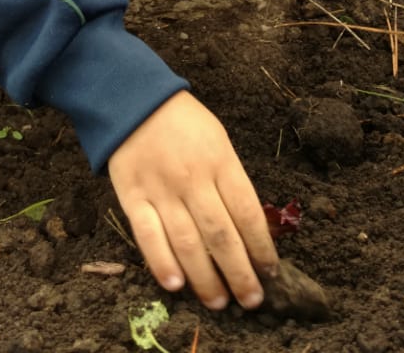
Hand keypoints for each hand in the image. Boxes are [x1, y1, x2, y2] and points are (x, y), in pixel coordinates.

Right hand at [108, 92, 278, 310]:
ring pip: (188, 243)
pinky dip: (162, 263)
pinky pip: (148, 236)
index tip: (271, 271)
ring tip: (219, 302)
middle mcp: (193, 179)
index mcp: (220, 162)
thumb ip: (231, 180)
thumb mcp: (219, 141)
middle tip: (252, 300)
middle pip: (221, 235)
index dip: (262, 246)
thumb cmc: (184, 123)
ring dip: (206, 279)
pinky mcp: (132, 197)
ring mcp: (161, 190)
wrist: (134, 101)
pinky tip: (176, 285)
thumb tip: (250, 226)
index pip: (247, 212)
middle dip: (239, 273)